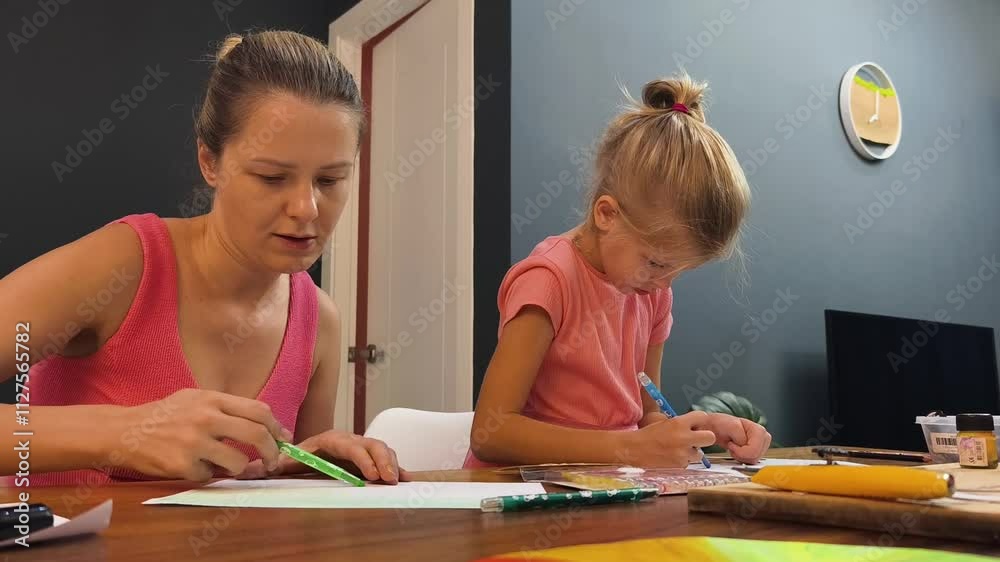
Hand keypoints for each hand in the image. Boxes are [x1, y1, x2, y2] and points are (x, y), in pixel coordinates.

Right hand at [115, 388, 289, 481]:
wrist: (124, 431)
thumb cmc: (165, 416)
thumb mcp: (195, 399)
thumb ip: (226, 409)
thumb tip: (264, 426)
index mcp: (212, 399)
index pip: (258, 410)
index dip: (277, 427)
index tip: (283, 439)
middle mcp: (206, 417)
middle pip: (256, 434)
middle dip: (272, 452)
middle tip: (272, 461)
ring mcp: (194, 442)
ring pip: (239, 463)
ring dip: (238, 468)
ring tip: (223, 464)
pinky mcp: (182, 465)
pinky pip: (210, 477)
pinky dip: (206, 475)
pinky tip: (191, 465)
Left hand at [237, 430, 410, 484]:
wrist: (305, 455)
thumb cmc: (297, 460)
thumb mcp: (284, 463)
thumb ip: (270, 466)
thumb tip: (248, 469)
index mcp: (328, 441)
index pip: (346, 444)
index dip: (360, 457)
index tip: (369, 474)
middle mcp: (348, 442)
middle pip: (370, 445)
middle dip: (382, 461)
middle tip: (388, 480)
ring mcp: (361, 449)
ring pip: (381, 450)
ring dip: (391, 463)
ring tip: (397, 480)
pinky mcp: (370, 459)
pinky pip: (387, 459)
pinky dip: (399, 466)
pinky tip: (409, 479)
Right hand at [621, 411, 715, 466]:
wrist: (634, 449)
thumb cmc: (648, 433)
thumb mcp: (663, 421)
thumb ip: (680, 422)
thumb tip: (694, 425)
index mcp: (679, 423)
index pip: (702, 417)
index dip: (699, 421)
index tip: (695, 424)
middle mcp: (684, 438)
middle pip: (710, 437)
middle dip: (704, 438)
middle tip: (695, 439)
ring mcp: (683, 453)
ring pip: (700, 453)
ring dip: (692, 452)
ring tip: (679, 449)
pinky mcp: (680, 465)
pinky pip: (688, 462)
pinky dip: (682, 460)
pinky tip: (671, 457)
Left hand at [706, 413, 770, 463]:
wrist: (719, 428)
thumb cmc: (723, 424)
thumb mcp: (730, 426)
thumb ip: (740, 436)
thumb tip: (744, 444)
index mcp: (759, 431)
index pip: (753, 451)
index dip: (740, 451)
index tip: (731, 443)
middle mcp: (764, 438)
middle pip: (755, 458)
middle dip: (740, 454)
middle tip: (732, 445)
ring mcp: (761, 446)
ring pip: (753, 461)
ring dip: (740, 456)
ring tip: (734, 447)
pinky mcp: (757, 452)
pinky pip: (750, 463)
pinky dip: (741, 458)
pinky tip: (737, 451)